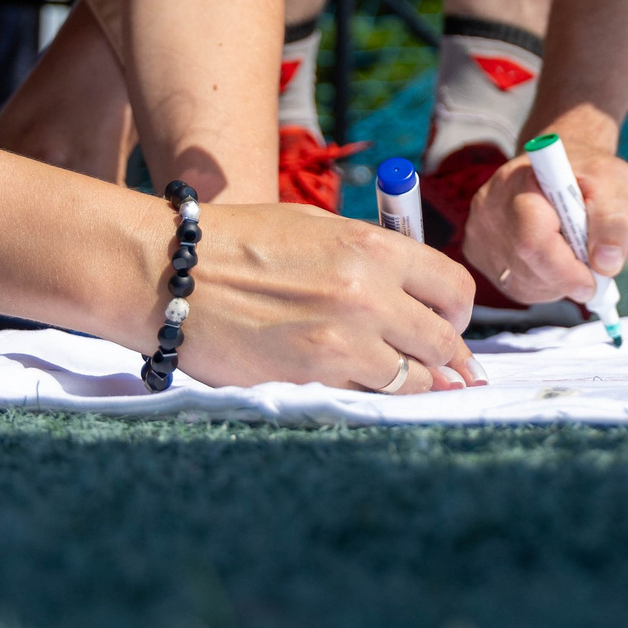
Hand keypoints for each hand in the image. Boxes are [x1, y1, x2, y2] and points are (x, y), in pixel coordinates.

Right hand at [175, 203, 485, 392]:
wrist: (169, 272)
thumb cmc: (240, 243)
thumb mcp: (316, 228)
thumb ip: (373, 258)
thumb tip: (421, 295)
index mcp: (373, 247)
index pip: (454, 288)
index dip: (457, 313)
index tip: (450, 325)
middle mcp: (368, 293)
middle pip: (443, 341)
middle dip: (448, 357)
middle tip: (446, 368)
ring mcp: (343, 342)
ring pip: (414, 379)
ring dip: (414, 384)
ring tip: (405, 383)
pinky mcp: (312, 380)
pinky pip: (368, 399)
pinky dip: (372, 398)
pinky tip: (361, 389)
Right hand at [461, 107, 627, 304]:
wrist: (556, 165)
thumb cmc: (585, 174)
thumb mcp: (613, 185)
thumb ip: (613, 223)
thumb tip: (606, 264)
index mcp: (519, 181)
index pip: (533, 241)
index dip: (566, 270)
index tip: (593, 280)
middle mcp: (490, 206)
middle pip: (526, 266)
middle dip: (565, 278)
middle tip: (589, 266)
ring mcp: (478, 230)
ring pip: (519, 284)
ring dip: (555, 284)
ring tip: (570, 255)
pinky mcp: (477, 250)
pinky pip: (511, 286)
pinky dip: (539, 285)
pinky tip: (551, 261)